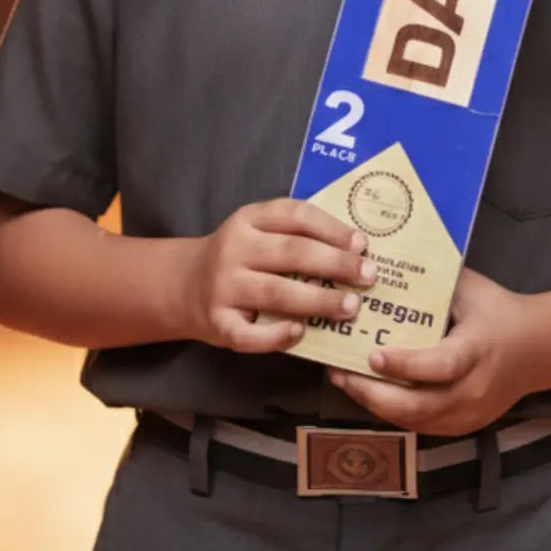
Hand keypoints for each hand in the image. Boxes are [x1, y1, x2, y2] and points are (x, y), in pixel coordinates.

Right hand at [177, 199, 376, 353]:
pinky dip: (277, 335)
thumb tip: (357, 251)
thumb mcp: (258, 233)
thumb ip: (296, 235)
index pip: (295, 215)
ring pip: (277, 293)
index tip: (362, 244)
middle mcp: (234, 249)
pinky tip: (301, 333)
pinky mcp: (218, 323)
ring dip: (319, 301)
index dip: (332, 228)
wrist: (182, 286)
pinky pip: (250, 334)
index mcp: (248, 220)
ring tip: (351, 307)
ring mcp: (223, 287)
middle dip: (336, 264)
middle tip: (368, 276)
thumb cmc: (239, 259)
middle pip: (292, 253)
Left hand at [326, 267, 534, 434]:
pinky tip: (367, 393)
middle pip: (419, 406)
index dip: (404, 366)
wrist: (539, 349)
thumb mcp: (469, 289)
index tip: (371, 354)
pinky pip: (420, 426)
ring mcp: (469, 414)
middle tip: (340, 372)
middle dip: (374, 393)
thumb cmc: (497, 310)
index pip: (439, 366)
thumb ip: (430, 281)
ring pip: (414, 420)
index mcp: (478, 350)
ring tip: (343, 380)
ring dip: (375, 404)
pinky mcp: (463, 426)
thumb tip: (382, 265)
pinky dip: (391, 412)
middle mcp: (474, 389)